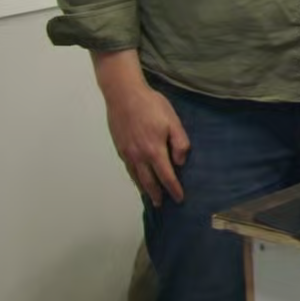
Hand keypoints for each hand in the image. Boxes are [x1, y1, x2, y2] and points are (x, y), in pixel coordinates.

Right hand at [98, 68, 190, 206]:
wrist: (124, 95)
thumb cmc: (152, 106)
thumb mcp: (173, 121)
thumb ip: (179, 142)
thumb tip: (180, 162)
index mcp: (155, 150)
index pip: (166, 176)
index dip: (173, 189)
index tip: (179, 198)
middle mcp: (139, 156)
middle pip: (149, 181)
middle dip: (156, 194)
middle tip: (161, 204)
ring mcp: (127, 153)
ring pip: (136, 177)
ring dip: (144, 188)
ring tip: (149, 196)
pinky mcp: (120, 148)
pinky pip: (128, 169)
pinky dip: (134, 177)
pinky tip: (137, 178)